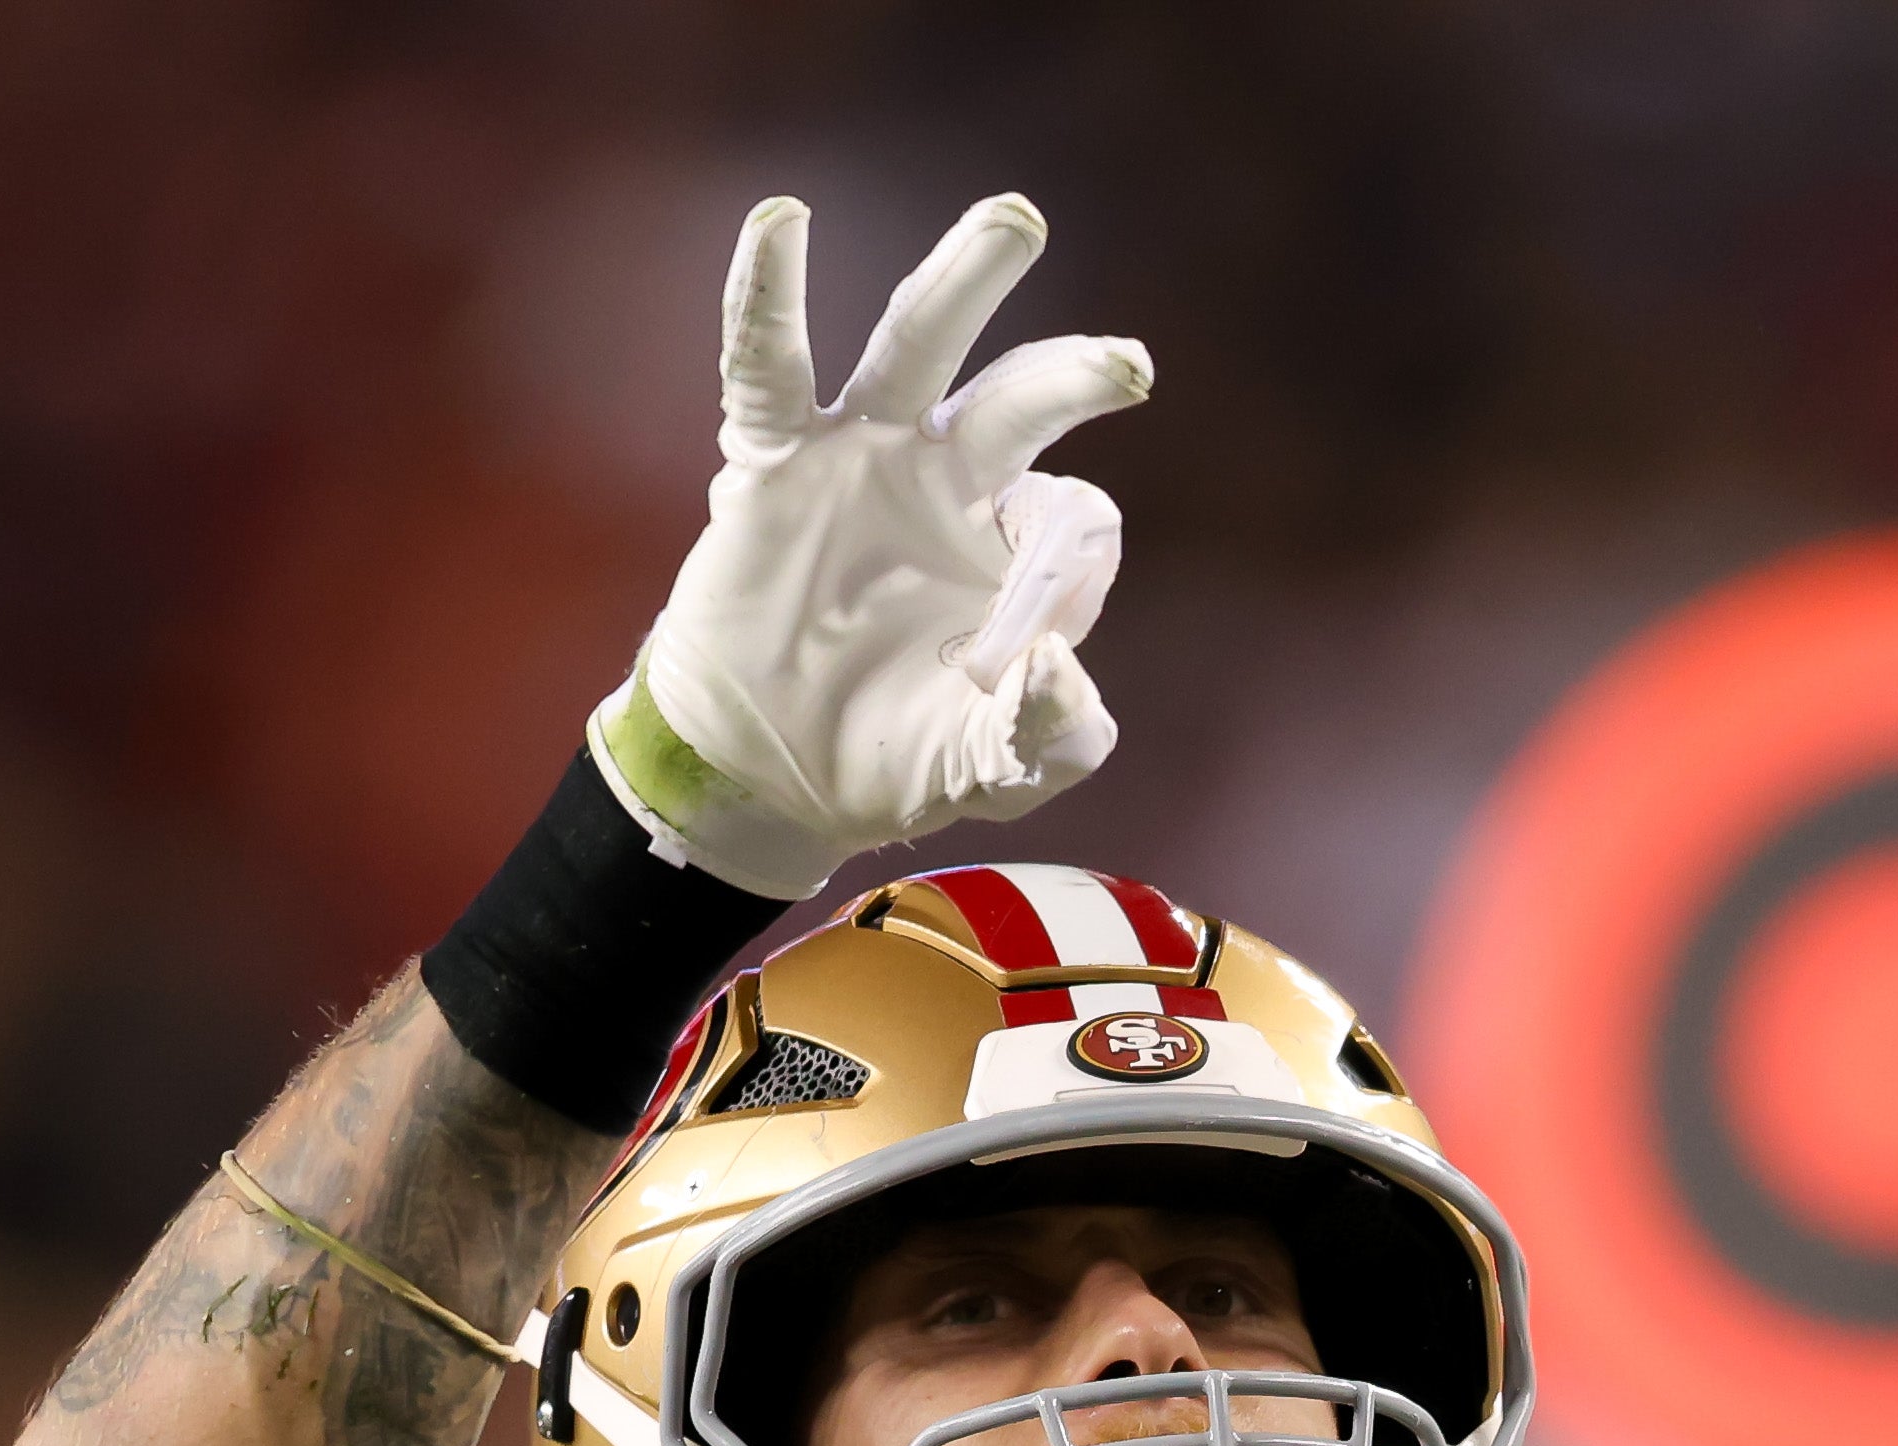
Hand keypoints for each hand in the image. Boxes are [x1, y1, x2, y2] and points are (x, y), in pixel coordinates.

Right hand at [593, 191, 1149, 901]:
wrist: (765, 772)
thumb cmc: (891, 759)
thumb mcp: (985, 771)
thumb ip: (1042, 738)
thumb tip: (1062, 676)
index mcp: (1018, 545)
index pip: (1075, 524)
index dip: (1064, 584)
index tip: (1023, 662)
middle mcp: (951, 478)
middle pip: (1023, 398)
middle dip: (1075, 375)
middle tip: (1131, 366)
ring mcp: (864, 455)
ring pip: (920, 347)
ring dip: (965, 282)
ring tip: (1016, 222)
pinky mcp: (776, 460)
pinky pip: (770, 366)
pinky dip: (766, 296)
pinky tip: (782, 224)